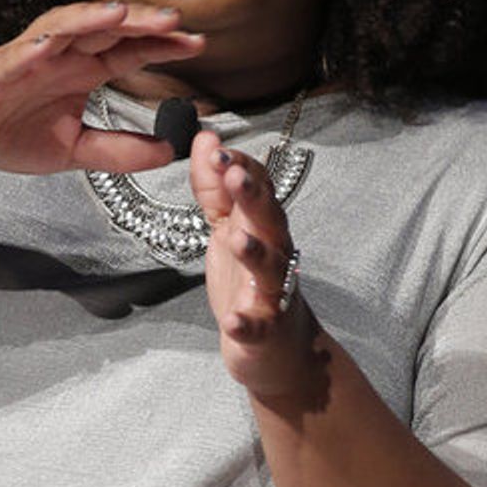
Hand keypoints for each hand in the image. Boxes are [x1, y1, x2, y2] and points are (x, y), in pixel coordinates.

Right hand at [0, 2, 205, 175]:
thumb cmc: (9, 132)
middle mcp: (62, 55)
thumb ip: (120, 151)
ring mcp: (30, 57)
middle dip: (141, 23)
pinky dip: (37, 45)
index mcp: (82, 71)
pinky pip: (19, 53)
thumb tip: (168, 153)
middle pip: (107, 30)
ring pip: (66, 28)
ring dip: (94, 18)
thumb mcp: (75, 150)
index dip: (162, 46)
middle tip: (177, 22)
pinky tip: (54, 41)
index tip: (198, 45)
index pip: (130, 51)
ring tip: (124, 15)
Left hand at [190, 131, 317, 396]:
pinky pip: (256, 326)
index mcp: (263, 227)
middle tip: (235, 174)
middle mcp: (274, 253)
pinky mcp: (264, 330)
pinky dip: (246, 323)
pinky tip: (233, 321)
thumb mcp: (227, 229)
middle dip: (253, 197)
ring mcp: (272, 292)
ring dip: (254, 252)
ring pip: (269, 268)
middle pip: (269, 219)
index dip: (240, 167)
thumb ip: (215, 187)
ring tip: (236, 239)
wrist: (279, 349)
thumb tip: (206, 138)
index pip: (258, 188)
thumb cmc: (251, 282)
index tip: (217, 148)